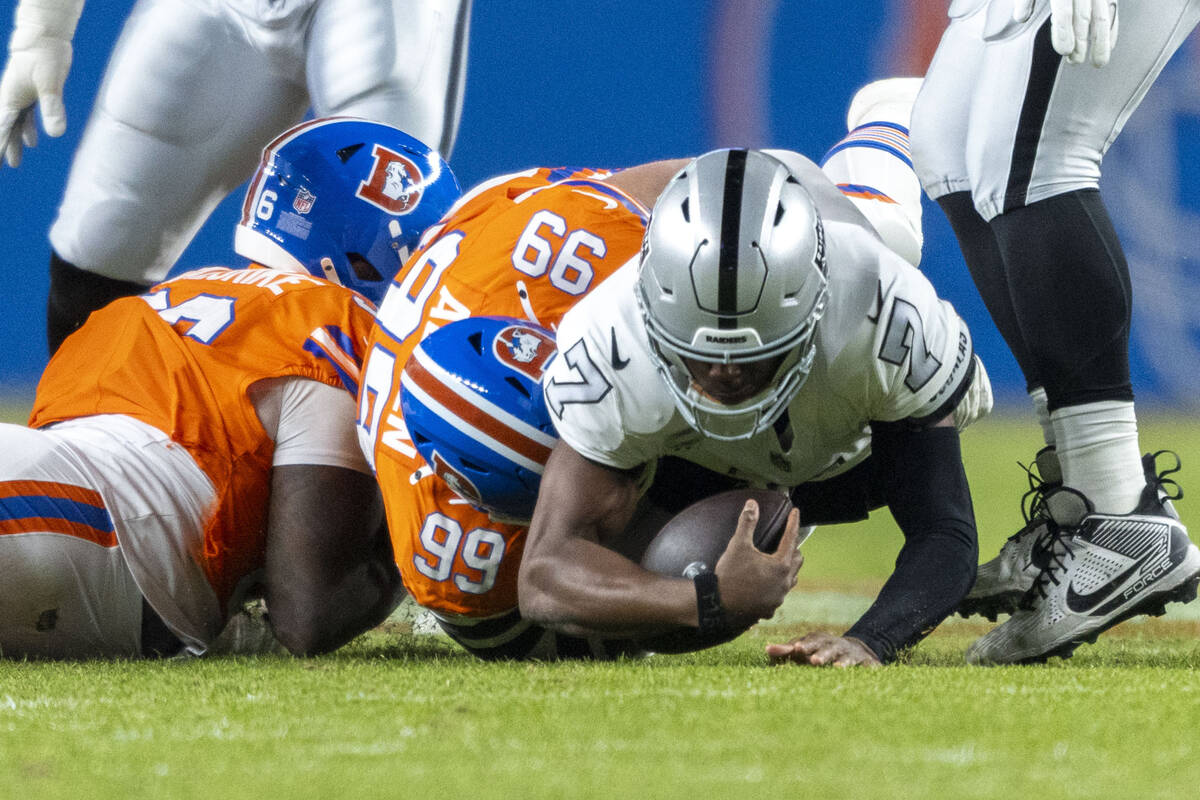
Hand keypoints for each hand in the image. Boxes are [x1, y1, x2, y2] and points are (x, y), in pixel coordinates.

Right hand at [0, 1, 82, 166]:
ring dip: (13, 143)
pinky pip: (25, 117)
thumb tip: (56, 134)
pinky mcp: (31, 94)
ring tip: (13, 163)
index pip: (2, 129)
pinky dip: (27, 130)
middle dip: (0, 149)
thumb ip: (52, 108)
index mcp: (10, 100)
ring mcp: (20, 97)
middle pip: (3, 130)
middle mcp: (11, 100)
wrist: (45, 38)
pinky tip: (32, 143)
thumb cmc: (45, 57)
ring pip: (13, 126)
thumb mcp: (50, 83)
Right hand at [713, 501, 803, 622]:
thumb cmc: (730, 574)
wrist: (718, 605)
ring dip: (787, 569)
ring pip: (791, 579)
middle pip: (797, 560)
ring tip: (778, 562)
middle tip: (786, 540)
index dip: (793, 523)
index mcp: (780, 566)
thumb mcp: (738, 545)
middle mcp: (784, 583)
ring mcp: (778, 598)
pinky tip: (768, 584)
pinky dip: (776, 586)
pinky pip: (779, 594)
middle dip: (793, 548)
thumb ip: (747, 523)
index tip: (795, 512)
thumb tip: (752, 504)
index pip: (791, 538)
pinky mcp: (769, 609)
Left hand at [765, 632, 881, 667]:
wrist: (855, 650)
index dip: (804, 645)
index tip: (796, 648)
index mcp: (818, 640)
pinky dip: (864, 669)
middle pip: (827, 648)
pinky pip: (864, 666)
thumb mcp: (805, 649)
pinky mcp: (865, 663)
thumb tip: (767, 649)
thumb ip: (786, 650)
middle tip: (814, 661)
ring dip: (842, 662)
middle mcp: (834, 645)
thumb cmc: (821, 651)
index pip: (809, 641)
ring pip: (845, 657)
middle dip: (821, 653)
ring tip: (837, 668)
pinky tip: (864, 674)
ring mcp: (850, 654)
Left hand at [1013, 0, 1117, 66]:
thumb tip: (1021, 18)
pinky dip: (1112, 28)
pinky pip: (1112, 9)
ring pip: (1103, 14)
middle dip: (1082, 41)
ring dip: (1102, 41)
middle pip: (1084, 16)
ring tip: (1099, 62)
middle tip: (1076, 61)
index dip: (1064, 32)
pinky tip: (1110, 45)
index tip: (1064, 51)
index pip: (1064, 10)